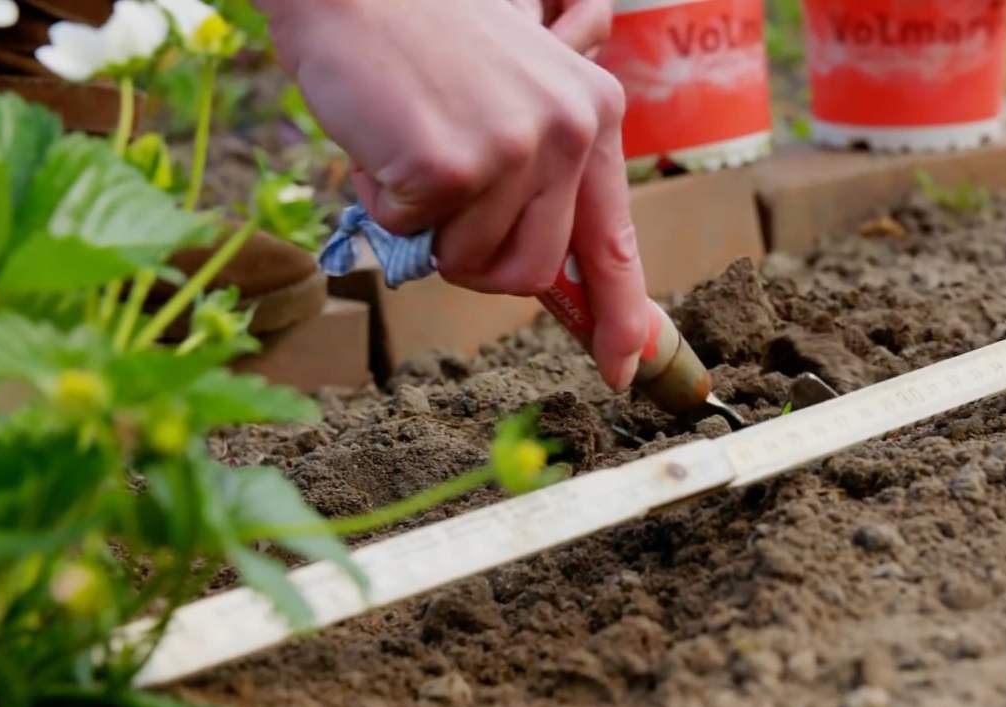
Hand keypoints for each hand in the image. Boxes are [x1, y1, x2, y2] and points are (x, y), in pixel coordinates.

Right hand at [258, 0, 646, 390]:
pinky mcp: (452, 166)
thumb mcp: (514, 93)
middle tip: (439, 200)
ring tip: (411, 146)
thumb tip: (540, 270)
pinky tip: (383, 137)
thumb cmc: (423, 39)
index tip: (623, 368)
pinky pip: (408, 235)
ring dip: (425, 226)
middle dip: (476, 261)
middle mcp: (570, 131)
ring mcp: (513, 149)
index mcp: (594, 113)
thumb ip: (541, 173)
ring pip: (469, 263)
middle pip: (532, 272)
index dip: (621, 313)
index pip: (615, 240)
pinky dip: (382, 201)